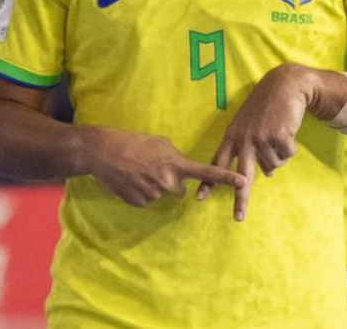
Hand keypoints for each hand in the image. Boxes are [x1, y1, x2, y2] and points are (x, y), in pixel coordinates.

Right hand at [90, 128, 243, 206]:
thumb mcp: (160, 143)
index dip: (225, 177)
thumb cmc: (133, 142)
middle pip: (179, 188)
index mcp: (175, 164)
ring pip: (162, 193)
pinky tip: (131, 180)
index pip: (206, 172)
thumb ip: (175, 158)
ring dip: (154, 185)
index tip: (243, 181)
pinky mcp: (140, 203)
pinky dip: (142, 192)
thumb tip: (179, 169)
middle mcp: (168, 182)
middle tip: (153, 167)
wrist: (103, 152)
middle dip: (171, 180)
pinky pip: (148, 200)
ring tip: (138, 170)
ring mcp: (154, 195)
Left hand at [197, 63, 310, 221]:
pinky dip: (291, 147)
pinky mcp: (277, 135)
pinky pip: (287, 155)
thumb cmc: (267, 106)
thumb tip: (268, 174)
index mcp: (233, 136)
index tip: (200, 198)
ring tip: (278, 134)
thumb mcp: (253, 125)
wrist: (284, 85)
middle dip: (240, 198)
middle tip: (238, 218)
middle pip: (241, 176)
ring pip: (273, 166)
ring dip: (279, 154)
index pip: (218, 162)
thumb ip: (254, 149)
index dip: (209, 181)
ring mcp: (260, 137)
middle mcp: (244, 139)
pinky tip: (287, 130)